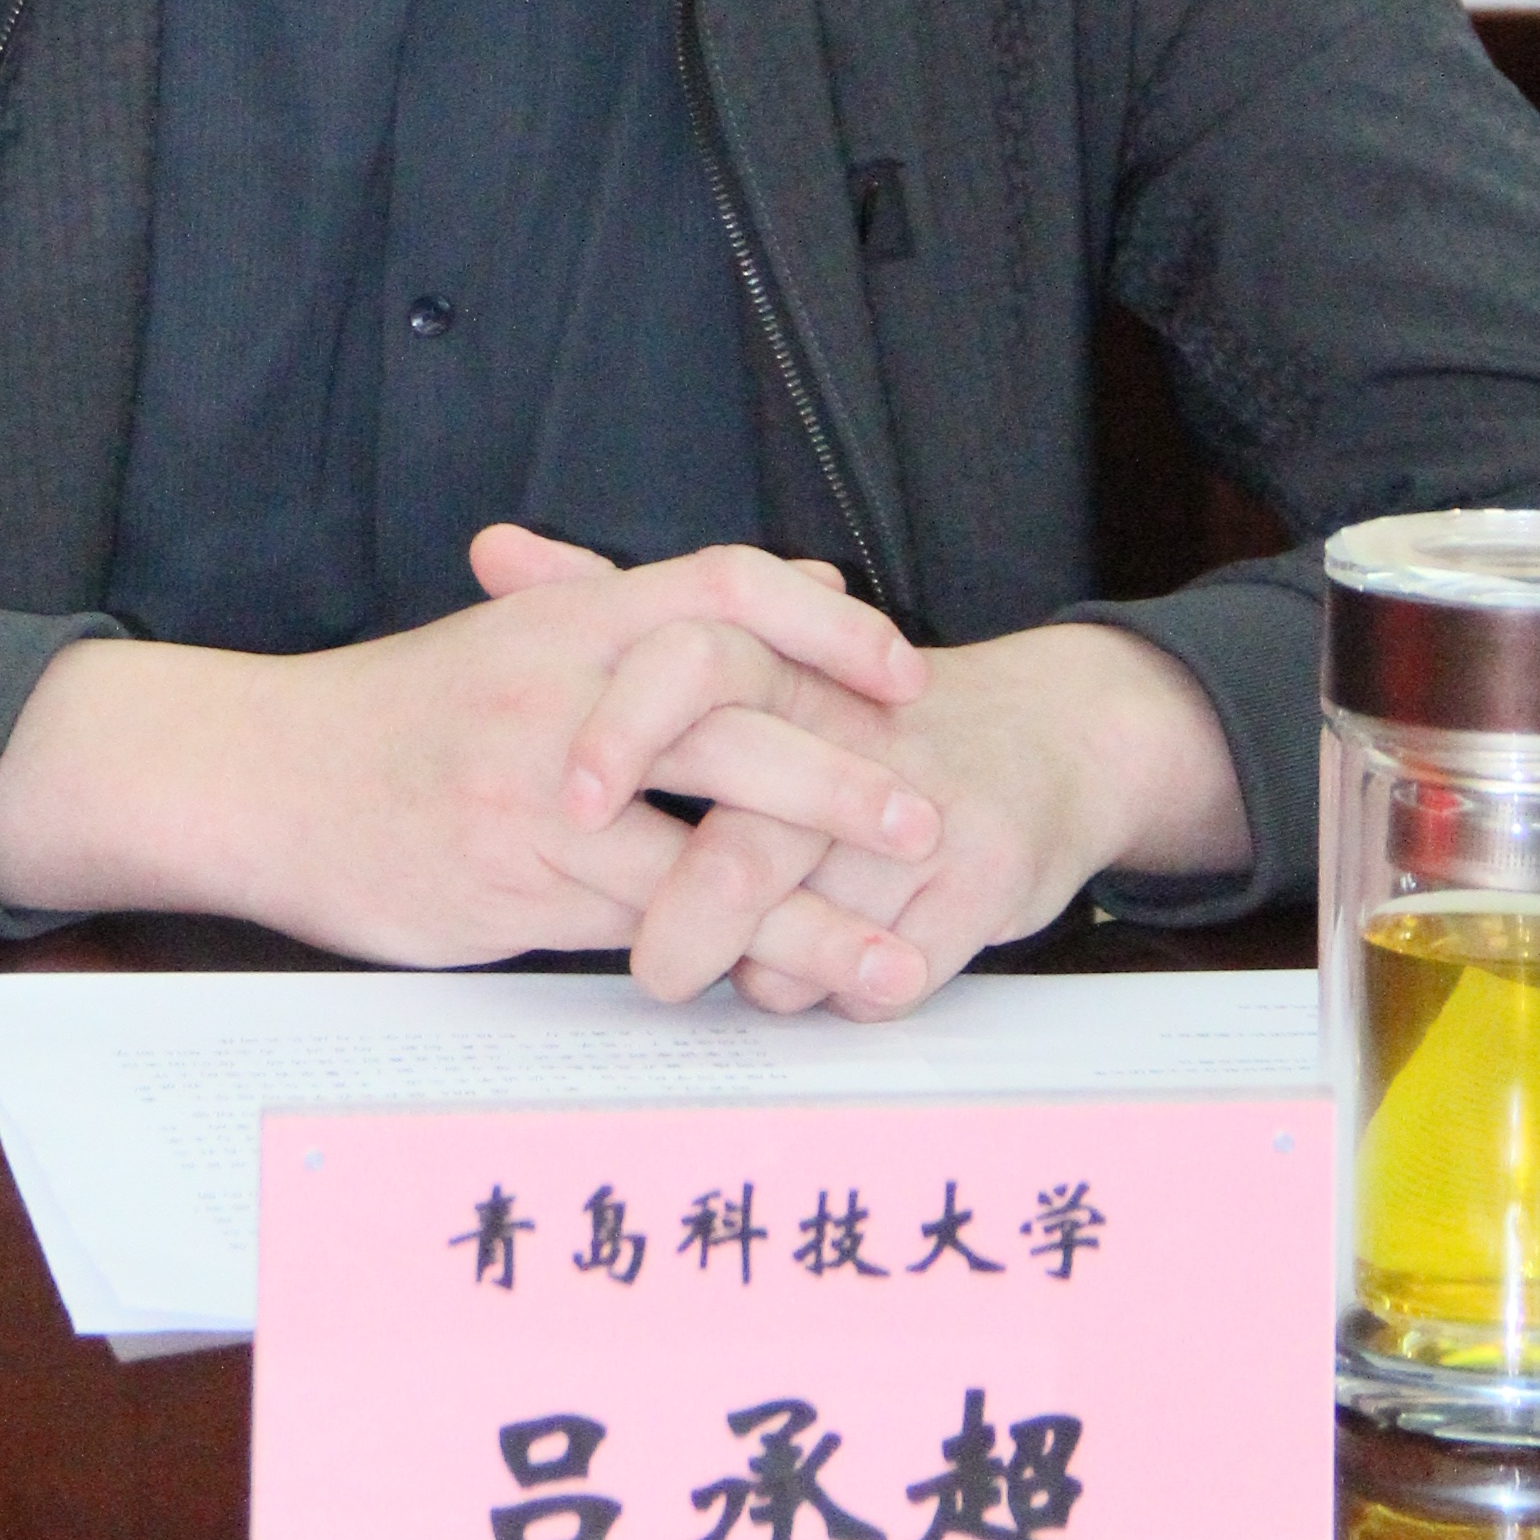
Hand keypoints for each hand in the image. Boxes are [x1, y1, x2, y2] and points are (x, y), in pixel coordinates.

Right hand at [0, 538, 939, 989]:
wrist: (260, 774)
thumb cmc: (394, 715)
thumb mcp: (515, 632)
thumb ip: (639, 620)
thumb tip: (792, 583)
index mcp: (571, 614)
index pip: (725, 587)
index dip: (825, 623)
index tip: (901, 670)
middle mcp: (560, 688)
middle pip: (731, 720)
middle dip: (842, 776)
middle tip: (928, 819)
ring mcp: (532, 788)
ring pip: (696, 849)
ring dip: (806, 912)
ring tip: (892, 956)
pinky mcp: (505, 880)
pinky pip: (633, 925)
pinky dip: (713, 961)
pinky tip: (767, 992)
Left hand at [482, 532, 1252, 1016]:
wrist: (1048, 739)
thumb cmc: (859, 702)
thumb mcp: (741, 637)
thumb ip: (607, 601)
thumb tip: (492, 550)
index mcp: (783, 658)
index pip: (696, 666)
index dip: (624, 734)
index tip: (569, 802)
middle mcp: (852, 725)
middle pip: (756, 815)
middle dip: (689, 905)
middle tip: (639, 957)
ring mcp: (923, 806)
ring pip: (812, 911)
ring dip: (753, 961)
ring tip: (691, 977)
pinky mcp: (983, 880)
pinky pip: (892, 964)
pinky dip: (834, 989)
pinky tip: (802, 986)